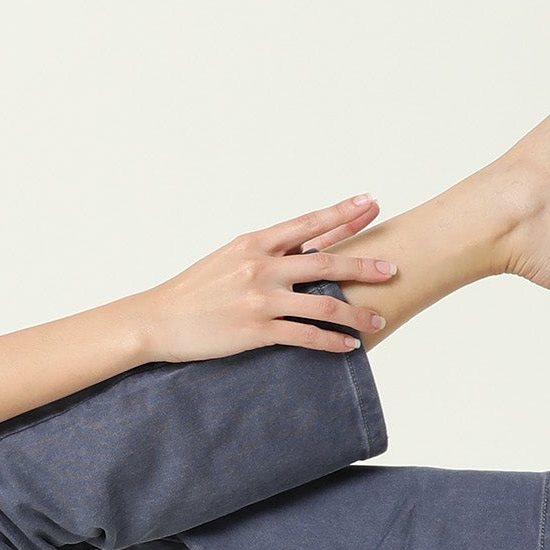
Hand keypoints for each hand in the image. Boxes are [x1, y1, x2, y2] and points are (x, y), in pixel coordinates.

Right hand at [135, 196, 395, 364]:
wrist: (157, 319)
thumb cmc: (193, 290)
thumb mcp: (228, 258)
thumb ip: (265, 252)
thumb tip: (302, 247)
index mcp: (254, 243)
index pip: (308, 224)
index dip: (343, 213)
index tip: (371, 203)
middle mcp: (261, 266)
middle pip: (326, 262)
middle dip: (364, 265)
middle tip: (392, 269)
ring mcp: (259, 299)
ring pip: (323, 304)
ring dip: (356, 313)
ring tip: (378, 321)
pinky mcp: (255, 331)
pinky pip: (305, 336)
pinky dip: (331, 342)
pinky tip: (347, 346)